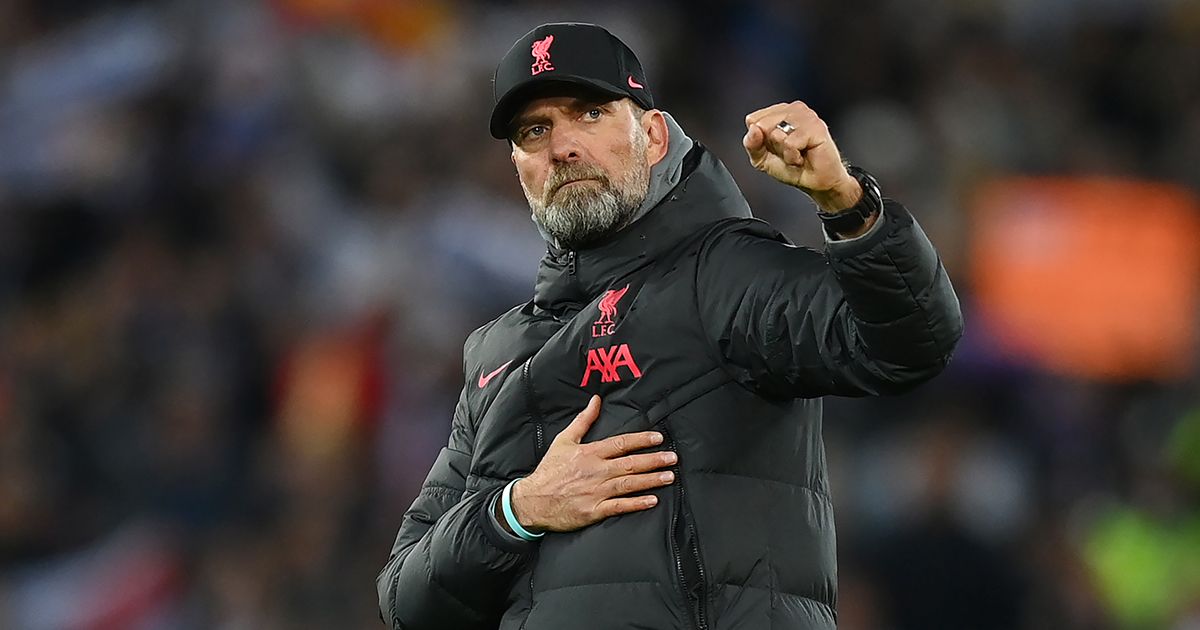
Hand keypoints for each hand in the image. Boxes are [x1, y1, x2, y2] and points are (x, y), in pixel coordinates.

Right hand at [507, 395, 676, 532]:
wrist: (532, 500)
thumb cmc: (550, 470)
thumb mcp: (564, 440)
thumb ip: (583, 420)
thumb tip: (596, 400)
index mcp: (589, 453)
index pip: (621, 443)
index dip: (641, 440)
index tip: (658, 438)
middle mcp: (595, 471)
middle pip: (630, 463)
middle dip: (654, 460)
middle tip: (673, 457)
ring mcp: (596, 492)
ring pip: (629, 484)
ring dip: (651, 480)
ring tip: (669, 476)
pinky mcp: (594, 511)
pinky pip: (619, 506)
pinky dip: (636, 504)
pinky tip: (652, 500)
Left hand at [743, 101, 861, 212]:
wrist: (816, 183)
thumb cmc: (793, 168)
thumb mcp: (762, 159)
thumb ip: (752, 144)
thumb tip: (753, 130)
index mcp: (780, 112)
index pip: (753, 119)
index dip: (759, 140)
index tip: (775, 148)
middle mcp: (793, 109)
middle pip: (762, 124)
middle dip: (772, 146)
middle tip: (788, 153)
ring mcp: (806, 116)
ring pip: (777, 133)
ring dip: (784, 152)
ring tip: (796, 155)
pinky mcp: (816, 127)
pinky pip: (790, 142)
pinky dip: (792, 156)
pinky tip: (802, 157)